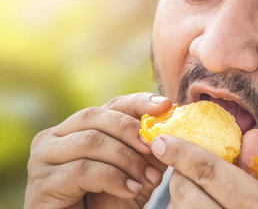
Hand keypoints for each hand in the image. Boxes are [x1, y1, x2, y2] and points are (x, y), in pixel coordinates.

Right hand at [25, 93, 170, 208]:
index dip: (138, 102)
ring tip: (148, 178)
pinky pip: (82, 170)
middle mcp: (54, 137)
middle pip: (97, 116)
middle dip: (132, 131)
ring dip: (126, 159)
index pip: (111, 105)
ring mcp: (43, 158)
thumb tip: (170, 120)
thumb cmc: (110, 201)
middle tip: (154, 148)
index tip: (166, 105)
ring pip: (91, 141)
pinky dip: (113, 178)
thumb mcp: (136, 169)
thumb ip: (148, 146)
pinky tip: (130, 190)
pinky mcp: (42, 183)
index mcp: (76, 127)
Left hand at [150, 129, 257, 208]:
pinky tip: (200, 208)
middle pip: (184, 192)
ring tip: (199, 196)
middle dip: (180, 174)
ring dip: (180, 198)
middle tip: (188, 169)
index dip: (183, 153)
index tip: (161, 140)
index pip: (210, 172)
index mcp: (255, 205)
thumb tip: (250, 134)